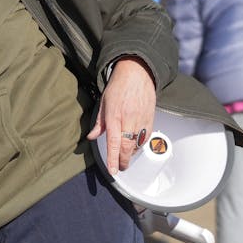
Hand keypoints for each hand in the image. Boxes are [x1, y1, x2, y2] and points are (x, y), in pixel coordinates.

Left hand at [86, 57, 156, 174]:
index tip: (114, 171)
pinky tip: (135, 144)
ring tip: (126, 155)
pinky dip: (140, 144)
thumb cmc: (119, 85)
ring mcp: (141, 119)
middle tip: (120, 167)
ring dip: (131, 153)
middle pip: (128, 147)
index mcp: (114, 115)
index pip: (114, 142)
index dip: (113, 158)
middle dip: (124, 161)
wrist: (137, 72)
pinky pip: (146, 136)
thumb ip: (99, 123)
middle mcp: (129, 119)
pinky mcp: (150, 118)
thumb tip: (91, 136)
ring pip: (138, 144)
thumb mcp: (104, 102)